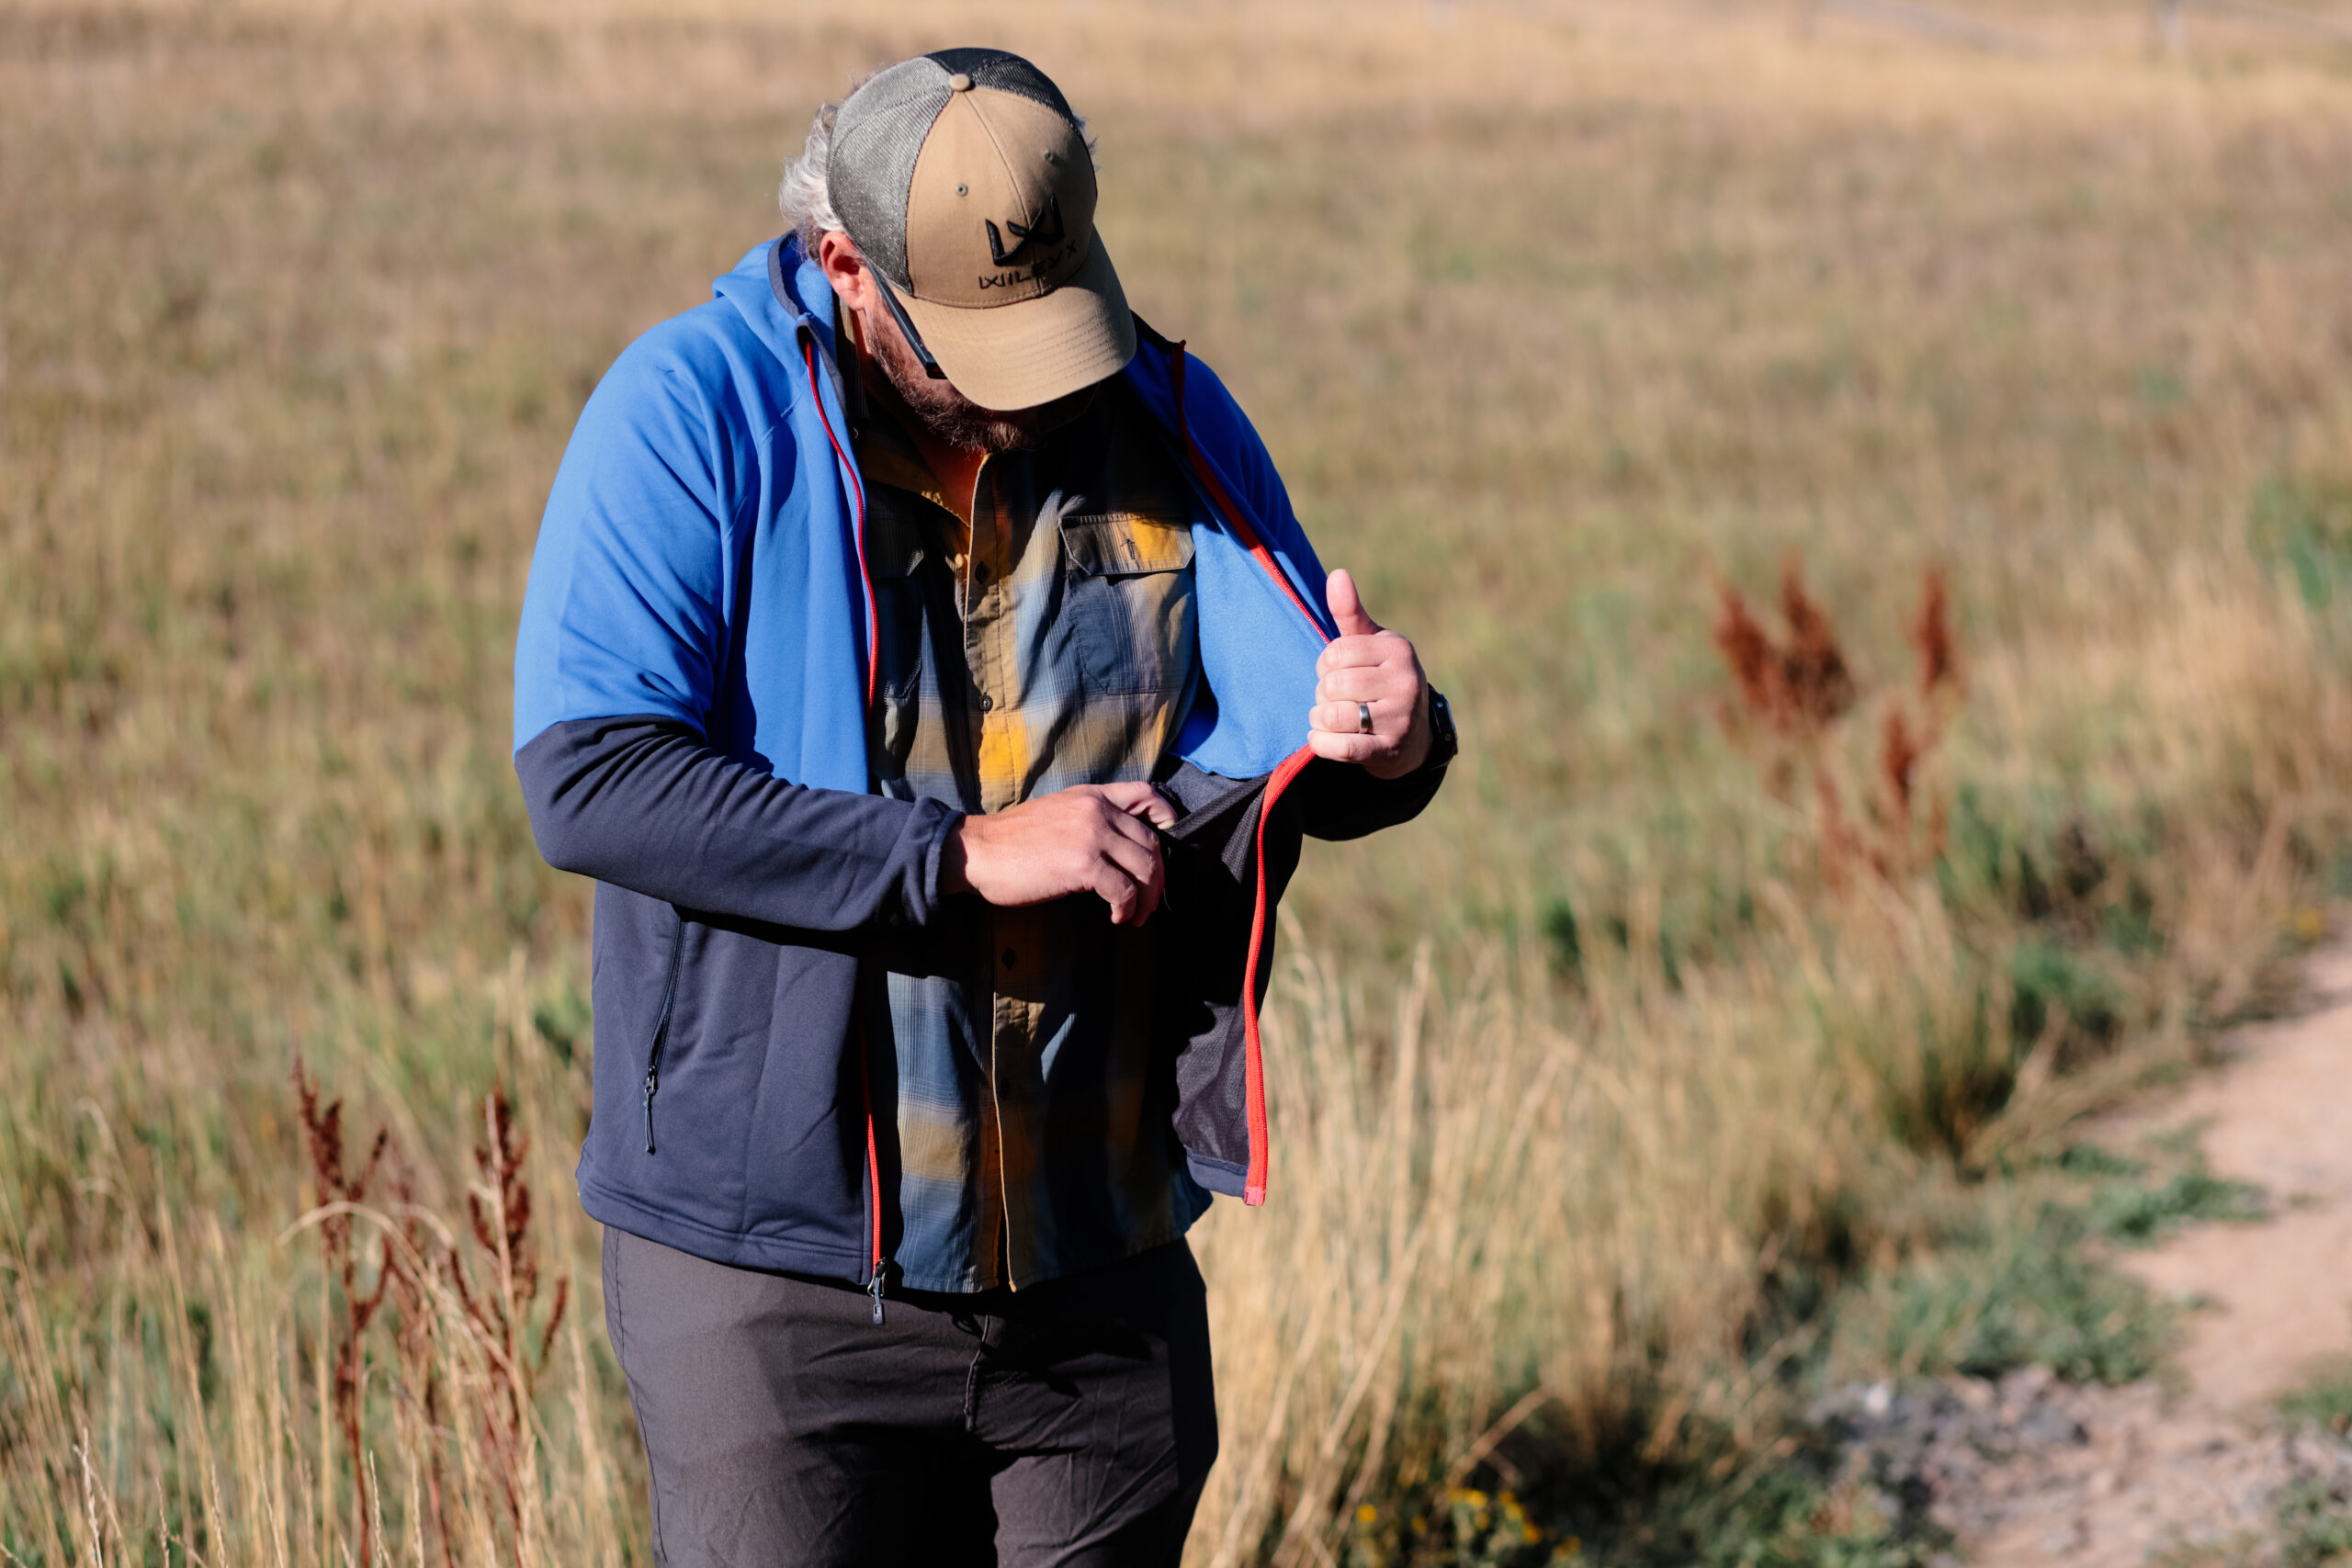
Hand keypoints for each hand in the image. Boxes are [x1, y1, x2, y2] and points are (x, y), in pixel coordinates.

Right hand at [939, 782, 1179, 925]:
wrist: (979, 851)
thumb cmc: (1011, 840)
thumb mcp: (1056, 812)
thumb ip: (1087, 819)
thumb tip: (1116, 846)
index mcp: (1091, 796)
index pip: (1146, 795)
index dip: (1168, 818)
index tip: (1169, 845)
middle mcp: (1097, 810)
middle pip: (1152, 841)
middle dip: (1158, 876)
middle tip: (1151, 901)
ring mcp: (1092, 835)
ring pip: (1145, 867)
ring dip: (1147, 898)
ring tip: (1136, 915)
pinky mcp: (1084, 864)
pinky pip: (1124, 890)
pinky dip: (1126, 908)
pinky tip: (1116, 918)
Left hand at [1307, 569, 1430, 779]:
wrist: (1413, 735)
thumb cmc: (1382, 679)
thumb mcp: (1371, 644)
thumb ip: (1350, 613)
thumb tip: (1338, 574)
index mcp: (1398, 650)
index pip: (1335, 653)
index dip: (1325, 664)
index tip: (1338, 672)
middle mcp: (1405, 683)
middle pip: (1333, 685)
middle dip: (1323, 693)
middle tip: (1336, 698)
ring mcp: (1400, 719)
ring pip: (1333, 716)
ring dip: (1320, 719)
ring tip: (1329, 718)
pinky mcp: (1389, 750)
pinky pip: (1341, 747)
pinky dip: (1321, 743)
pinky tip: (1321, 737)